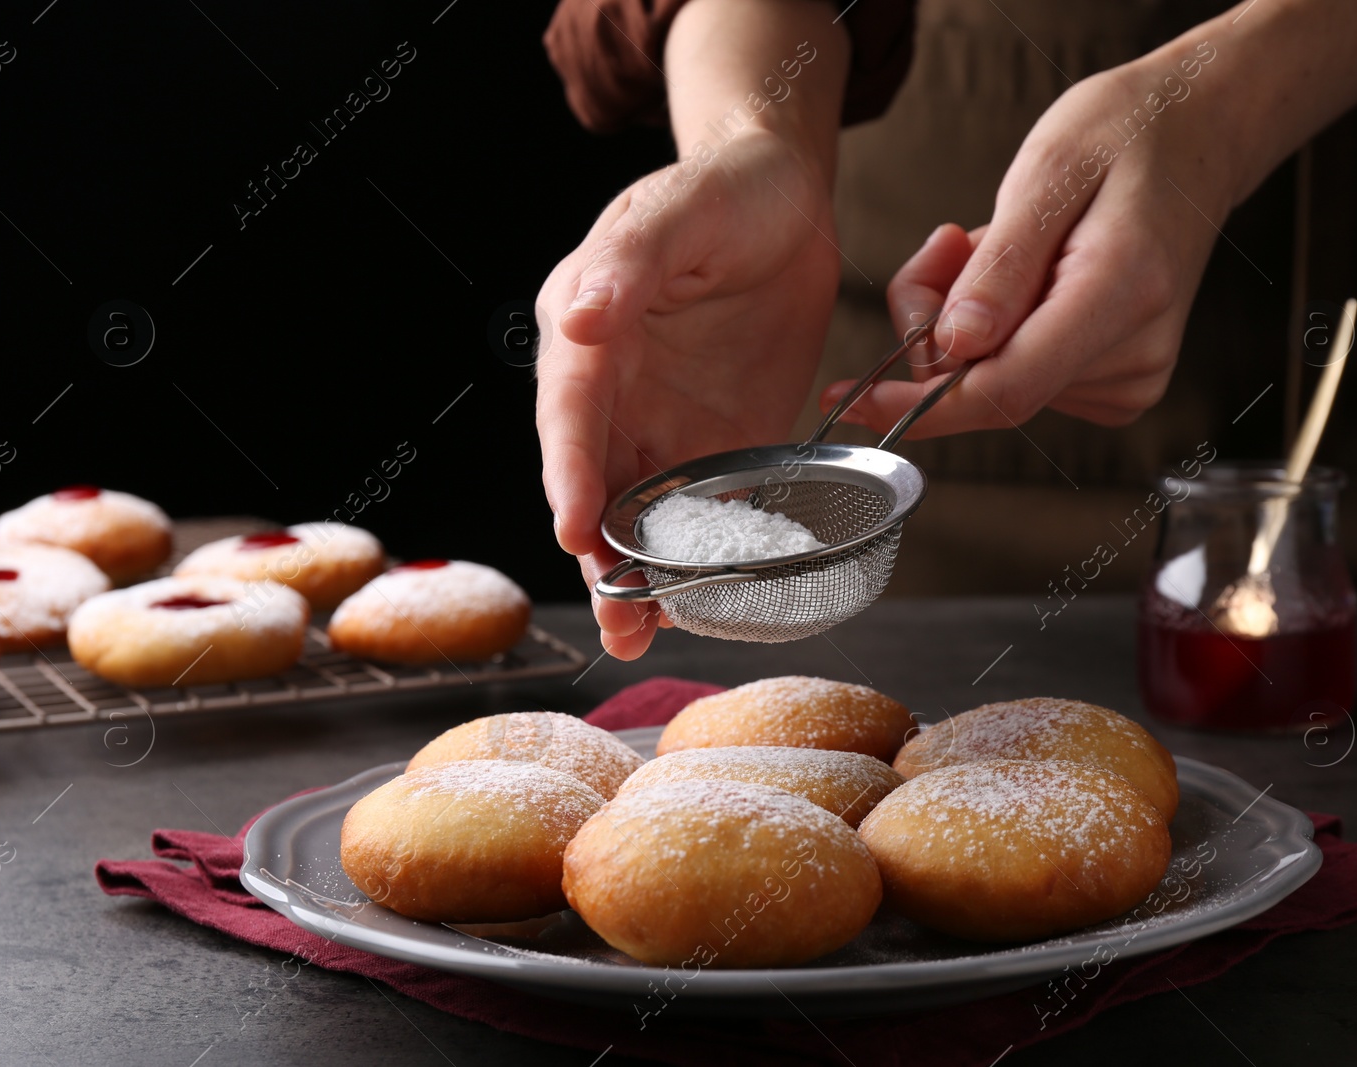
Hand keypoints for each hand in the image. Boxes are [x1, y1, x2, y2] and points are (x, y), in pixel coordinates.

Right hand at [536, 127, 841, 658]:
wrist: (787, 199)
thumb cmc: (720, 192)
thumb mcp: (673, 212)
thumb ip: (626, 265)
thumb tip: (579, 319)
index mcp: (588, 336)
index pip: (570, 414)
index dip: (570, 474)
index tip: (573, 529)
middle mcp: (616, 393)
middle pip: (598, 482)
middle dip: (600, 554)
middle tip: (614, 617)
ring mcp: (665, 425)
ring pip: (644, 512)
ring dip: (642, 574)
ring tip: (643, 634)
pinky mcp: (720, 444)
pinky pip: (709, 509)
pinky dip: (704, 557)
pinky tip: (704, 604)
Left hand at [824, 48, 1239, 434]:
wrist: (1198, 134)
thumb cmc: (1125, 135)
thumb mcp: (1047, 170)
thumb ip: (999, 266)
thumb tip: (953, 348)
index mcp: (1123, 292)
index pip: (1005, 389)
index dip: (918, 403)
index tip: (853, 400)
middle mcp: (1134, 353)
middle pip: (987, 386)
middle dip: (934, 330)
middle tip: (945, 246)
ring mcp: (1130, 377)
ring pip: (996, 382)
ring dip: (964, 324)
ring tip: (1000, 245)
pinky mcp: (1117, 385)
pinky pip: (1021, 375)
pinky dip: (995, 332)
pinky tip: (1023, 276)